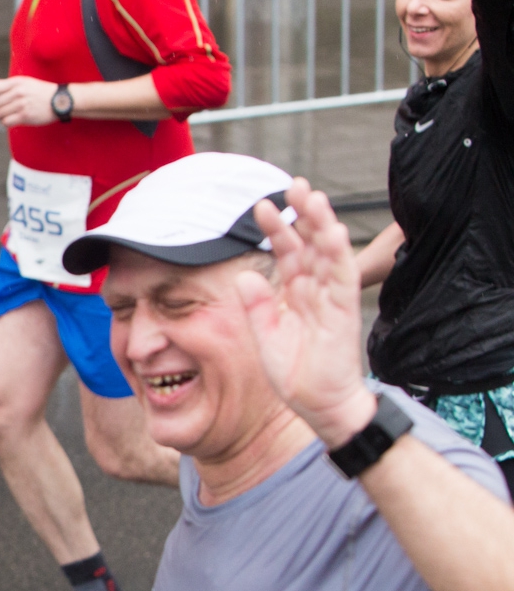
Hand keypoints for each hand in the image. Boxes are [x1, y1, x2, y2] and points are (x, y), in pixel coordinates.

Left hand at [0, 76, 57, 127]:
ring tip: (10, 114)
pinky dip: (6, 123)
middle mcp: (18, 92)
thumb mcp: (24, 83)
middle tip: (2, 110)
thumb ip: (5, 84)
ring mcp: (21, 104)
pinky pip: (6, 122)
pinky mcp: (25, 115)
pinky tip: (12, 120)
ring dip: (1, 117)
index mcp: (16, 82)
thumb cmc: (40, 91)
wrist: (59, 100)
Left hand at [234, 178, 376, 445]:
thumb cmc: (297, 375)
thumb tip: (245, 276)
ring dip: (321, 224)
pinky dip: (338, 253)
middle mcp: (316, 290)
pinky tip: (332, 231)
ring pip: (329, 253)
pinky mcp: (344, 311)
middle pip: (310, 244)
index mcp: (297, 294)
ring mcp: (332, 299)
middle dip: (301, 214)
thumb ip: (256, 307)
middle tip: (291, 185)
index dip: (274, 230)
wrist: (320, 405)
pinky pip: (343, 277)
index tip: (258, 207)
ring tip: (311, 196)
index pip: (286, 254)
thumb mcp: (266, 338)